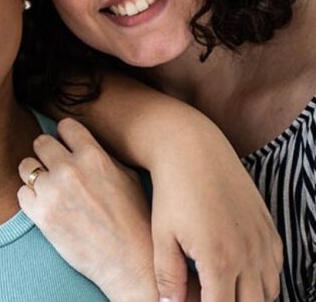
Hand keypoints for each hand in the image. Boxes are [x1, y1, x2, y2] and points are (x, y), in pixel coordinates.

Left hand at [18, 119, 157, 301]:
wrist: (130, 262)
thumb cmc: (134, 219)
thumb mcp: (127, 177)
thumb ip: (101, 155)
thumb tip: (82, 142)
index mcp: (93, 156)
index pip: (65, 126)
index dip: (66, 136)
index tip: (67, 146)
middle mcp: (70, 170)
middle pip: (40, 142)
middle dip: (47, 153)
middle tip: (55, 167)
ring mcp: (52, 192)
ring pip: (26, 167)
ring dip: (35, 175)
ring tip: (49, 187)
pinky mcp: (40, 215)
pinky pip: (21, 194)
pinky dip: (31, 199)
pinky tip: (46, 206)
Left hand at [149, 127, 281, 301]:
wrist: (192, 150)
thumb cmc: (171, 192)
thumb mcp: (161, 235)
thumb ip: (168, 276)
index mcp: (219, 260)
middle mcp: (249, 255)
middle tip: (210, 297)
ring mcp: (264, 242)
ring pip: (269, 292)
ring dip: (249, 298)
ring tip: (223, 292)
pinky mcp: (269, 229)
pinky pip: (276, 269)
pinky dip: (262, 280)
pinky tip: (239, 276)